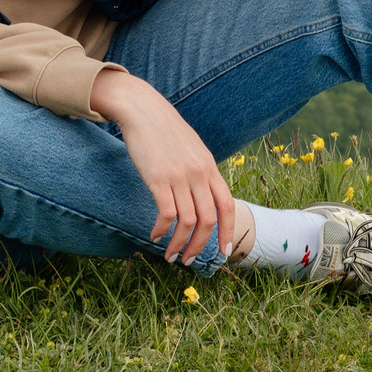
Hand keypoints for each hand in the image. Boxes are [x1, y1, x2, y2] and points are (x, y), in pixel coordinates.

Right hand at [91, 70, 235, 264]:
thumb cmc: (165, 130)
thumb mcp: (192, 148)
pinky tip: (154, 235)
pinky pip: (166, 215)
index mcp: (210, 167)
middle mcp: (199, 174)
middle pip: (209, 220)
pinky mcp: (158, 179)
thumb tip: (205, 195)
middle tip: (189, 261)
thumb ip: (201, 171)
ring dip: (179, 244)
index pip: (227, 205)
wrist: (143, 110)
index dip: (228, 232)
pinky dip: (161, 231)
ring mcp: (179, 177)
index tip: (223, 252)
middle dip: (200, 246)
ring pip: (188, 222)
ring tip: (170, 255)